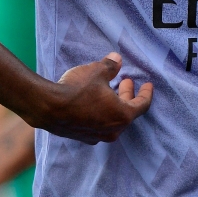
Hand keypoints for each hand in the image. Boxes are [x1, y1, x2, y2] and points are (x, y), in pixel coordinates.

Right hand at [38, 52, 152, 144]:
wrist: (49, 108)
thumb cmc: (77, 89)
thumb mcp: (97, 71)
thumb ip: (111, 66)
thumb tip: (117, 60)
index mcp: (122, 115)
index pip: (142, 105)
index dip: (146, 93)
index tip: (148, 85)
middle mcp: (113, 130)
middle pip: (127, 112)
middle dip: (127, 95)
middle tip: (126, 81)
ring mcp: (97, 136)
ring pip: (112, 119)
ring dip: (113, 104)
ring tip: (108, 89)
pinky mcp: (83, 137)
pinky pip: (99, 124)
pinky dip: (101, 112)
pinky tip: (93, 101)